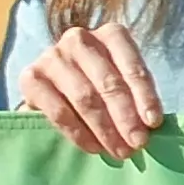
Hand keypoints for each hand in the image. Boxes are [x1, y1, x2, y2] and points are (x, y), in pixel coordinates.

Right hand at [11, 22, 164, 159]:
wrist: (56, 87)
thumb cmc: (100, 85)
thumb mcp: (124, 82)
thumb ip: (136, 97)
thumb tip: (149, 126)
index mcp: (111, 34)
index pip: (132, 66)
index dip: (144, 96)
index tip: (153, 123)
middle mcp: (79, 39)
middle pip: (108, 83)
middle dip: (125, 117)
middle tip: (137, 143)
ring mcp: (51, 56)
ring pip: (84, 97)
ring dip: (104, 128)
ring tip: (118, 150)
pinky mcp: (30, 78)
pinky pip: (58, 111)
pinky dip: (78, 133)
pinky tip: (94, 147)